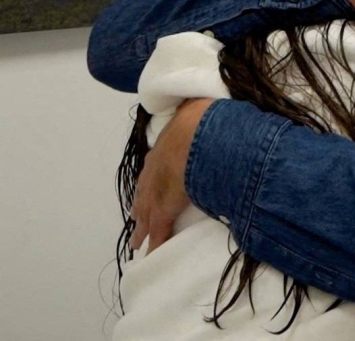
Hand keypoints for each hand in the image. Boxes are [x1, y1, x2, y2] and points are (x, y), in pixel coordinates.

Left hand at [130, 98, 212, 252]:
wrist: (197, 132)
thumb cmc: (204, 121)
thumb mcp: (201, 113)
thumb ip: (203, 114)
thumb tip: (209, 110)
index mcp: (164, 147)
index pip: (153, 169)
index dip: (151, 181)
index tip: (147, 189)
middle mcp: (154, 169)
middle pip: (144, 193)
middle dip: (140, 207)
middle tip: (136, 220)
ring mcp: (156, 189)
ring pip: (146, 212)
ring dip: (143, 227)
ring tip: (138, 241)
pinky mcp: (162, 209)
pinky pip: (158, 231)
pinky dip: (156, 242)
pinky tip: (152, 253)